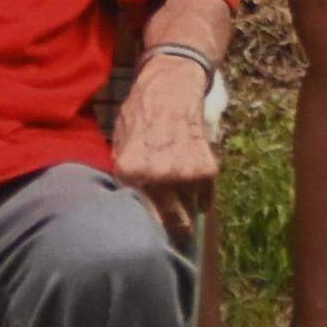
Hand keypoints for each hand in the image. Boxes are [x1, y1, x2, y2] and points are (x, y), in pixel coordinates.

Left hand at [112, 57, 217, 239]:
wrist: (171, 86)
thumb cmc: (140, 113)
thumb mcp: (119, 141)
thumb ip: (122, 175)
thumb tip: (124, 207)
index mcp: (129, 171)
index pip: (136, 217)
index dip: (142, 229)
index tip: (146, 240)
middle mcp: (157, 177)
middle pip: (168, 224)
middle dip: (171, 231)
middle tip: (171, 235)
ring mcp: (184, 174)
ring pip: (187, 212)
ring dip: (184, 209)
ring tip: (177, 193)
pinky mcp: (207, 169)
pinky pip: (205, 197)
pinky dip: (201, 195)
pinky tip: (191, 182)